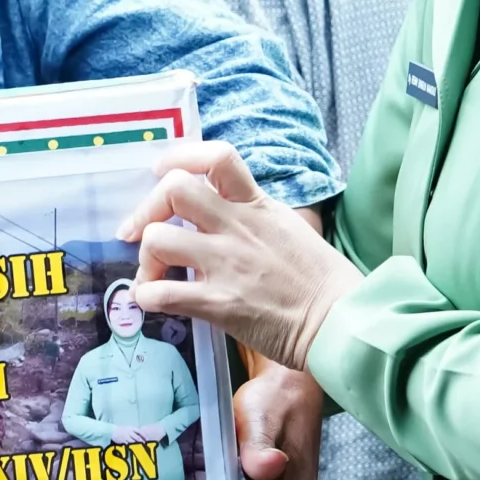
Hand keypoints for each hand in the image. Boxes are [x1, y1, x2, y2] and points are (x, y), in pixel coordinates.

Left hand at [118, 143, 359, 371]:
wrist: (340, 321)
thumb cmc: (322, 280)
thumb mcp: (289, 228)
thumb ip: (252, 216)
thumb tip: (219, 216)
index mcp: (257, 206)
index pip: (217, 157)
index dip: (180, 157)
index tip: (161, 173)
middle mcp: (238, 227)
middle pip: (173, 190)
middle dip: (147, 208)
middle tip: (139, 231)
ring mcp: (226, 264)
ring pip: (158, 239)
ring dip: (145, 258)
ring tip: (153, 275)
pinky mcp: (219, 303)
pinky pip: (162, 293)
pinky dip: (147, 296)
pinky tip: (152, 302)